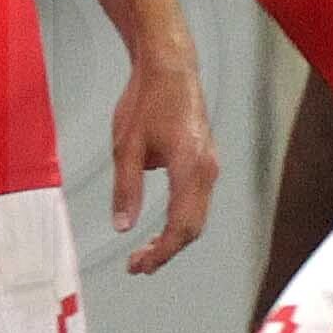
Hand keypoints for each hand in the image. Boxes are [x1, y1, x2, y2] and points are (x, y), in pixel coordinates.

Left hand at [108, 39, 217, 275]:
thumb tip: (123, 226)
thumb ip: (126, 190)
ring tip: (144, 252)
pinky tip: (157, 227)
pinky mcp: (204, 161)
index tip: (138, 266)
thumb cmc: (148, 100)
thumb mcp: (126, 147)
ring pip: (197, 216)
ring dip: (173, 238)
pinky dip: (179, 221)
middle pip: (193, 227)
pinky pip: (197, 201)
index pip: (180, 226)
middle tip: (137, 265)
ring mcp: (209, 165)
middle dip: (166, 251)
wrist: (169, 66)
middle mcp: (207, 170)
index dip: (161, 252)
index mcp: (190, 168)